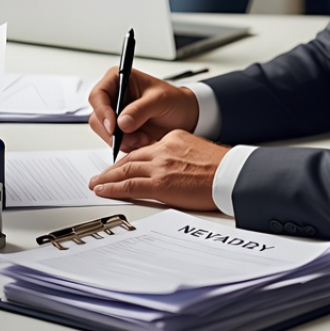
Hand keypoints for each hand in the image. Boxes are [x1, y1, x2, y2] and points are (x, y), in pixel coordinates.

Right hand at [88, 67, 198, 151]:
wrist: (186, 117)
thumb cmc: (175, 101)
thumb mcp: (160, 100)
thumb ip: (140, 110)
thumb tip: (121, 122)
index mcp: (119, 79)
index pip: (98, 95)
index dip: (102, 112)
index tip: (114, 127)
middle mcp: (114, 96)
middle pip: (97, 117)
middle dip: (114, 132)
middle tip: (134, 139)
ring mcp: (116, 114)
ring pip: (104, 132)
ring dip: (122, 141)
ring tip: (144, 140)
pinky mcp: (121, 130)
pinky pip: (115, 142)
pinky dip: (128, 146)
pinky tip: (144, 142)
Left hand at [89, 131, 226, 209]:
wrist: (233, 175)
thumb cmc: (224, 168)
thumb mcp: (198, 151)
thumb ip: (181, 155)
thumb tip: (176, 167)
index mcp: (172, 140)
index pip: (144, 150)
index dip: (129, 160)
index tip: (121, 166)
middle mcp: (163, 149)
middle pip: (130, 158)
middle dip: (112, 168)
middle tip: (100, 175)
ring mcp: (160, 166)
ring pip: (125, 170)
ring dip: (107, 178)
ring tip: (97, 184)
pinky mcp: (160, 183)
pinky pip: (129, 186)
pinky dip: (112, 188)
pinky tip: (103, 191)